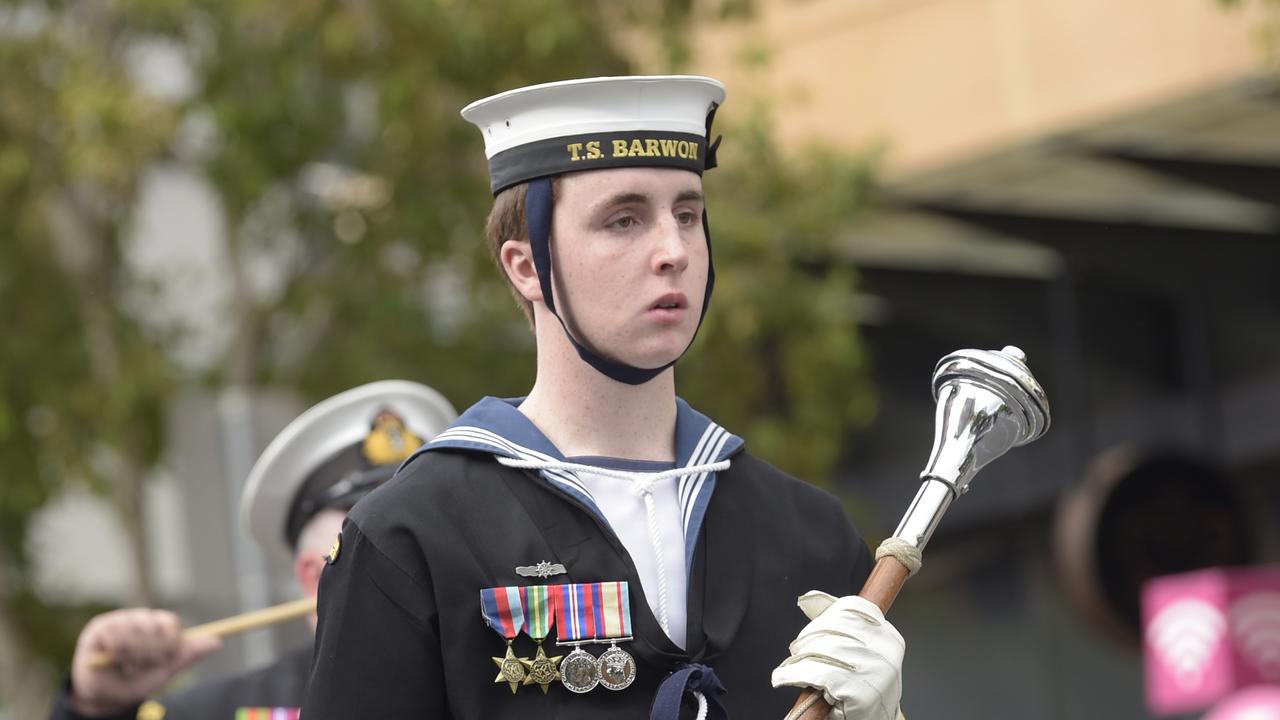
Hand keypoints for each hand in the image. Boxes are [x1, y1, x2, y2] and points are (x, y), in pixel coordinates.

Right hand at [69, 608, 220, 715]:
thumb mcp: (164, 670)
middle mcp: (141, 618)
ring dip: (133, 656)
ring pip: (135, 631)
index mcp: (159, 626)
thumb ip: (187, 654)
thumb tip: (218, 641)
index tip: (162, 660)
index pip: (171, 623)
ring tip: (127, 666)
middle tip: (141, 667)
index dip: (169, 643)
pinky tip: (111, 660)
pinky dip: (117, 653)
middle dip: (150, 654)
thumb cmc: (136, 682)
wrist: (104, 696)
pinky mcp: (101, 626)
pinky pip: (115, 634)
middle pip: (154, 626)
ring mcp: (121, 620)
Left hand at [771, 591, 904, 719]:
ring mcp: (874, 671)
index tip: (810, 632)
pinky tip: (783, 678)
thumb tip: (807, 600)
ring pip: (821, 651)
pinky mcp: (858, 691)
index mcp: (888, 636)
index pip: (850, 609)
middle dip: (807, 641)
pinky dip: (794, 675)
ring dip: (797, 660)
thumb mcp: (861, 653)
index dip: (824, 618)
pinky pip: (816, 674)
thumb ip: (840, 624)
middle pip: (832, 630)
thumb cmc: (864, 688)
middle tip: (796, 652)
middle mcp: (885, 651)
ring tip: (788, 668)